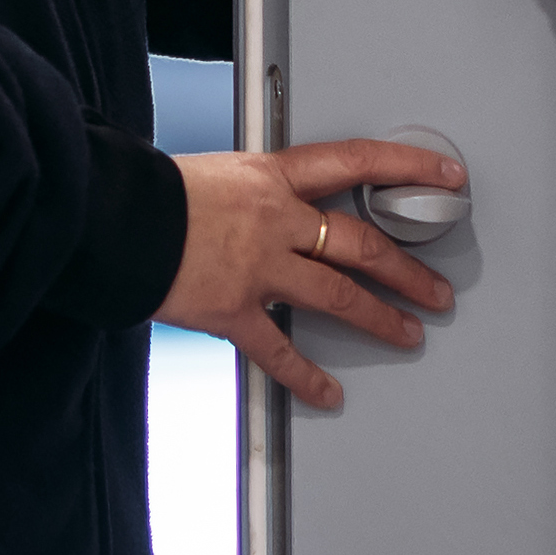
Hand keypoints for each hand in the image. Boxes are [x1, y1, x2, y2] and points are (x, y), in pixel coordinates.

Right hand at [160, 137, 465, 408]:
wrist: (110, 217)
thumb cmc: (151, 193)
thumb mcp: (215, 172)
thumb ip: (253, 193)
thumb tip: (271, 209)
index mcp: (272, 176)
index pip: (357, 161)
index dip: (408, 166)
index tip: (445, 175)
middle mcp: (275, 219)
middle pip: (361, 244)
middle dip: (407, 269)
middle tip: (436, 288)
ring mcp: (258, 267)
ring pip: (339, 295)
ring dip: (380, 318)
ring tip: (408, 334)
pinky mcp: (233, 310)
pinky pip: (280, 350)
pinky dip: (307, 377)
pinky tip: (329, 393)